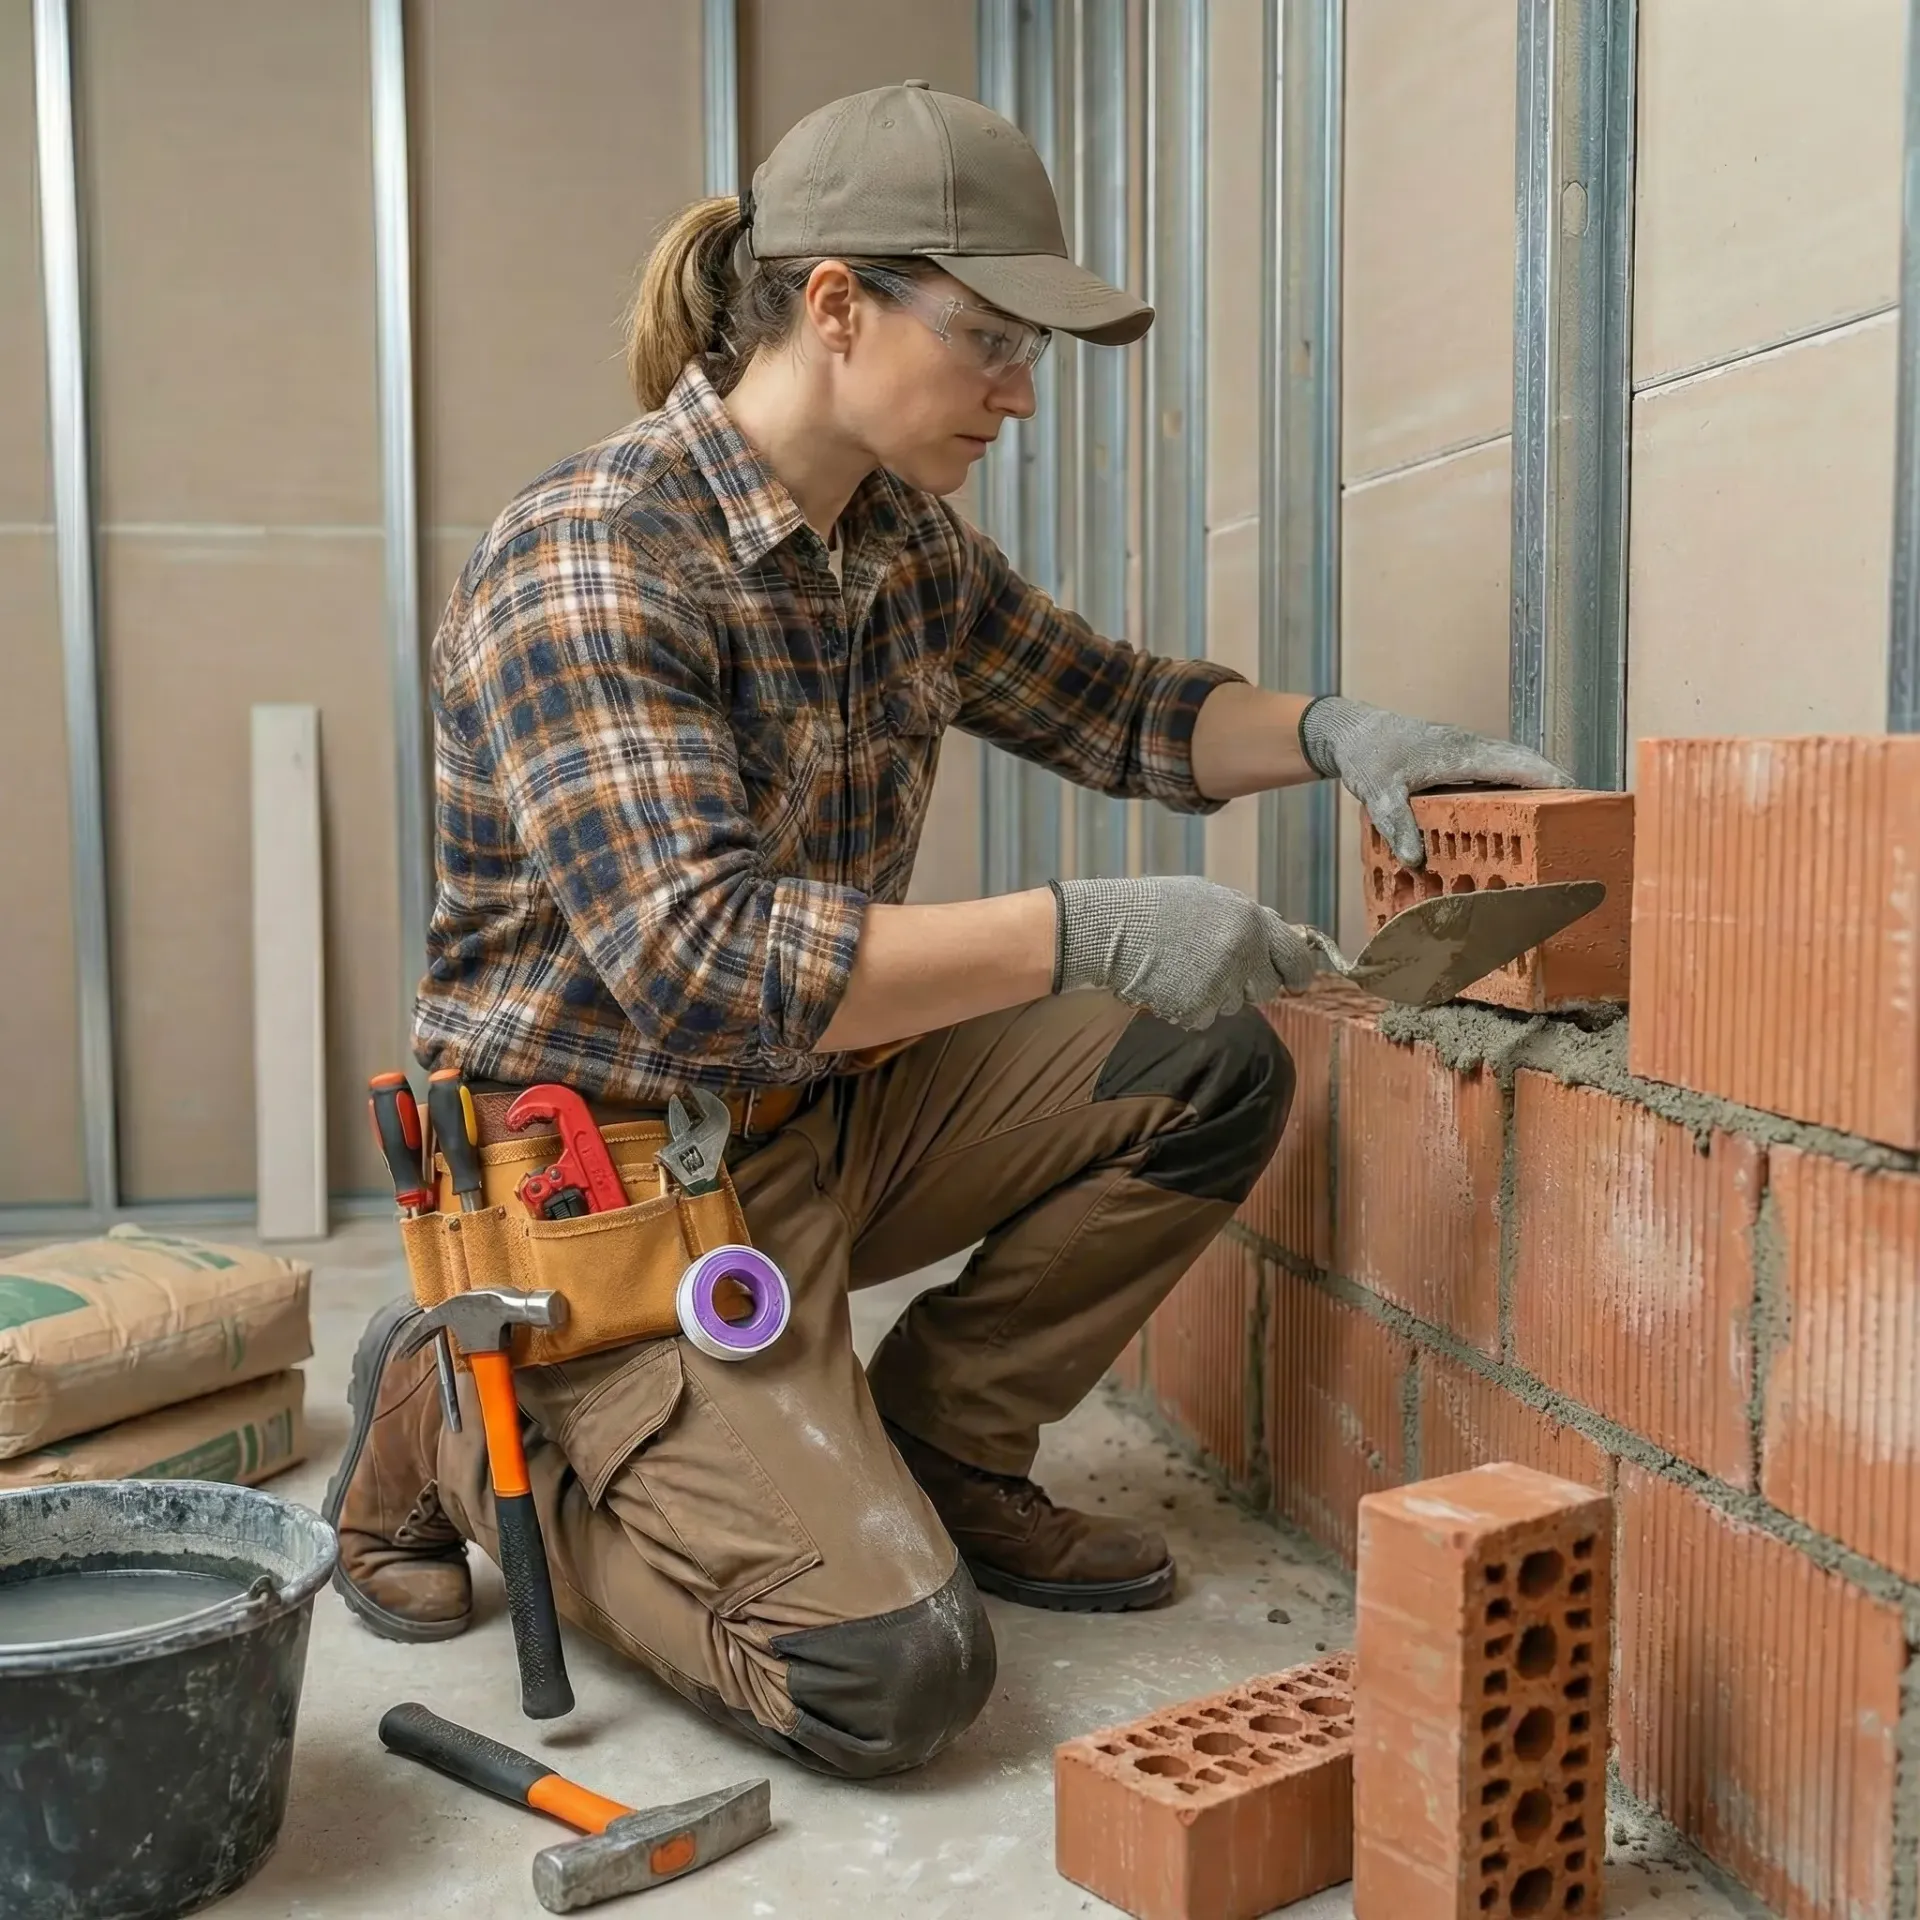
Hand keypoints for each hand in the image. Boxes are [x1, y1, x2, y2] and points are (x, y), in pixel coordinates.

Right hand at [1051, 875, 1318, 1030]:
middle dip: (1248, 984)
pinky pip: (1205, 1017)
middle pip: (1266, 988)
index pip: (1296, 957)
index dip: (1298, 973)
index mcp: (1250, 921)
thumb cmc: (1158, 908)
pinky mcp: (1197, 1009)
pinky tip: (1169, 983)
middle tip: (1219, 971)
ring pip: (1234, 1005)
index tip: (1296, 982)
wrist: (1110, 928)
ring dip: (1216, 994)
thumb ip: (1249, 920)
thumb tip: (1283, 934)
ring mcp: (1220, 984)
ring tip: (1183, 968)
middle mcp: (1242, 953)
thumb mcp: (1211, 898)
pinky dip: (1189, 1007)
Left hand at [1298, 696, 1574, 867]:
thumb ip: (1397, 824)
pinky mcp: (1462, 765)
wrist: (1353, 732)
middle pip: (1530, 768)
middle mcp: (1475, 751)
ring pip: (1517, 772)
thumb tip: (1416, 861)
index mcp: (1465, 753)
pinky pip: (1499, 778)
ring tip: (1565, 825)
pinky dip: (1517, 794)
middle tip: (1586, 822)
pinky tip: (1522, 820)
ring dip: (1541, 792)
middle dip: (1560, 791)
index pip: (1522, 765)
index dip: (1555, 783)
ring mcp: (1471, 756)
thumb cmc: (1369, 755)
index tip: (1583, 802)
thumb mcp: (1378, 792)